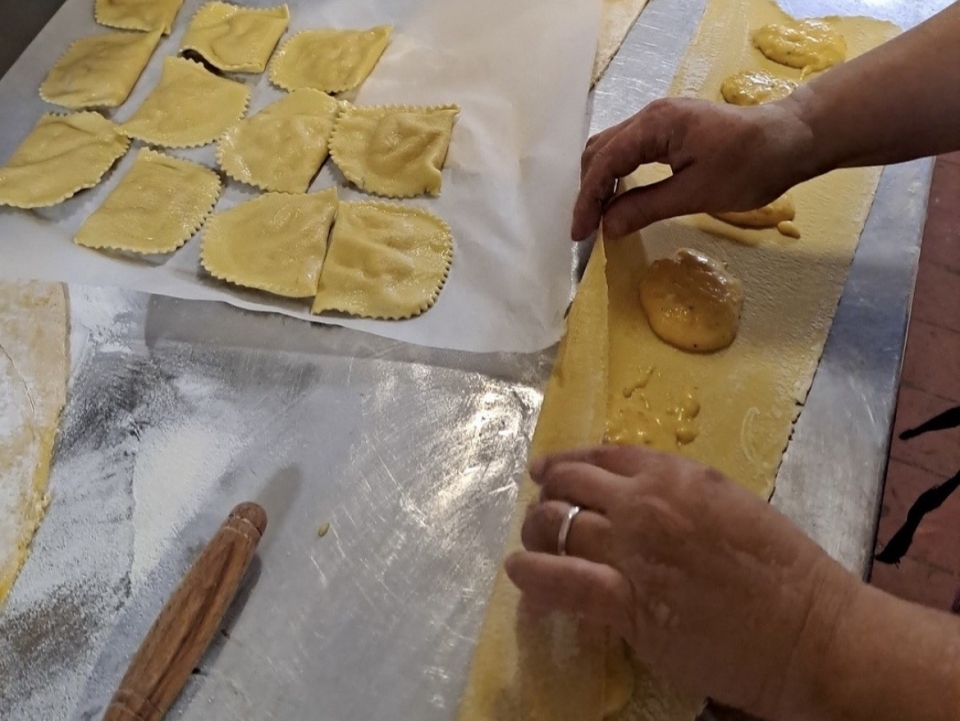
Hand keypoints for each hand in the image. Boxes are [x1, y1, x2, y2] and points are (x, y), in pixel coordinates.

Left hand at [505, 445, 860, 719]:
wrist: (807, 630)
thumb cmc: (782, 570)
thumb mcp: (729, 503)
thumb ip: (677, 491)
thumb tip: (631, 493)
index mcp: (675, 474)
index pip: (600, 456)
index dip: (564, 463)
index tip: (546, 471)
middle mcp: (645, 503)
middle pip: (567, 486)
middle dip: (546, 496)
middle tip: (541, 513)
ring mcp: (632, 550)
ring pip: (555, 526)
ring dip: (536, 533)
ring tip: (532, 546)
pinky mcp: (625, 601)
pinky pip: (558, 580)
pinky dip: (531, 574)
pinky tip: (520, 574)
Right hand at [571, 97, 816, 239]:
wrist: (791, 141)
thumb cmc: (750, 166)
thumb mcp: (696, 194)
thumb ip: (646, 207)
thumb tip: (607, 227)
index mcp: (655, 125)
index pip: (604, 163)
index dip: (588, 201)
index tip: (580, 234)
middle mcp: (651, 116)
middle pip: (600, 151)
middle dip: (588, 191)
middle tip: (586, 229)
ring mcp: (660, 120)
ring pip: (612, 149)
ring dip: (600, 182)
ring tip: (598, 217)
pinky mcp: (670, 129)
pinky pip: (629, 149)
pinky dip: (617, 175)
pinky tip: (619, 198)